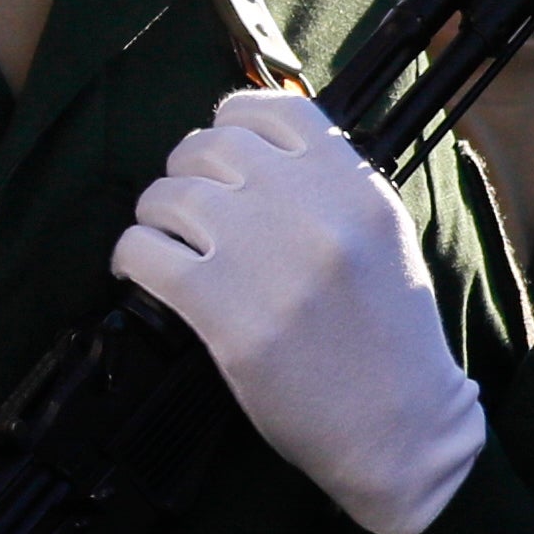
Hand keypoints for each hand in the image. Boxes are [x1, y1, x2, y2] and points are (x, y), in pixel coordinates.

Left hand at [111, 88, 486, 533]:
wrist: (401, 426)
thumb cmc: (386, 334)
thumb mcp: (379, 235)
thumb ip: (325, 183)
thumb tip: (247, 139)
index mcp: (355, 186)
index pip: (273, 107)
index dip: (232, 121)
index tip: (220, 154)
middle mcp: (312, 210)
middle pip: (208, 146)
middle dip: (186, 173)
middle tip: (188, 211)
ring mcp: (266, 259)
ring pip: (167, 195)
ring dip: (155, 217)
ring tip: (169, 245)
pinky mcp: (224, 311)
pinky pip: (142, 251)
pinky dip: (132, 258)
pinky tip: (146, 275)